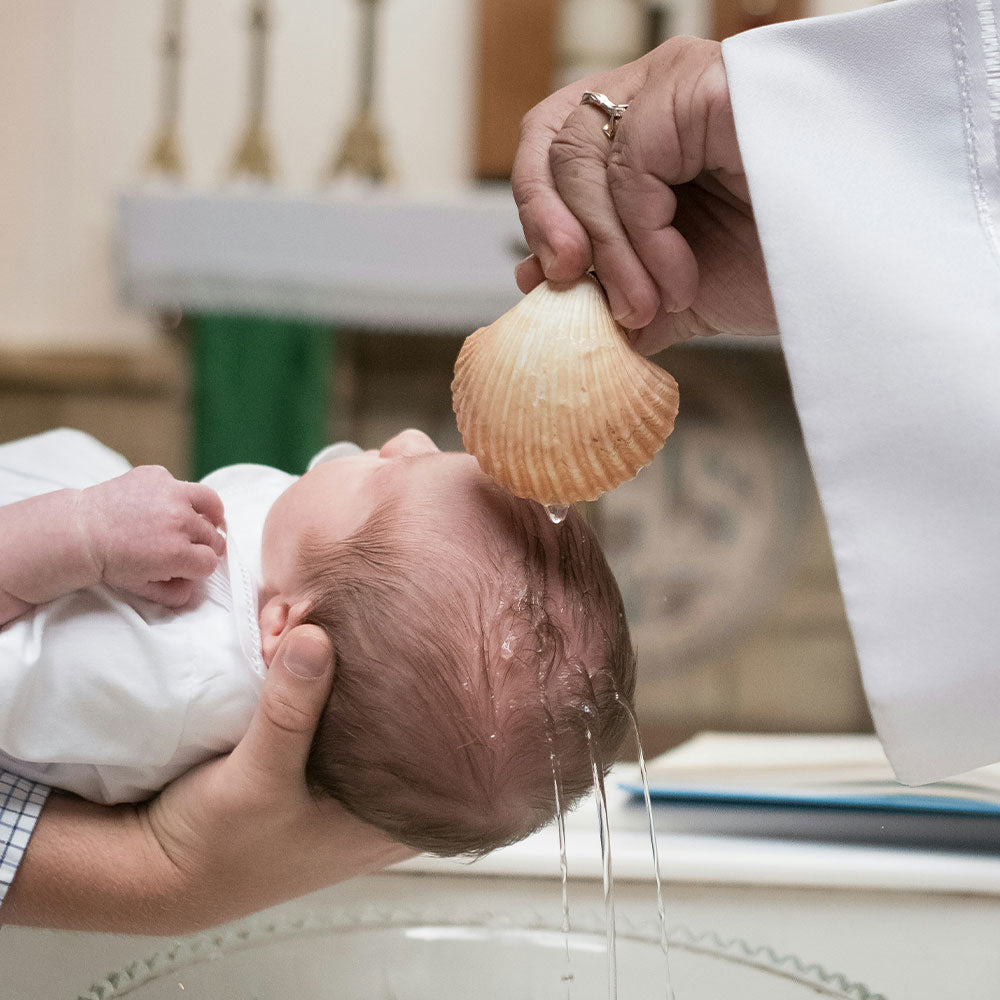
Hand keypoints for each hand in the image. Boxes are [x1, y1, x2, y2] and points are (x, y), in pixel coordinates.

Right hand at [4, 625, 412, 932]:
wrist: (160, 868)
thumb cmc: (220, 845)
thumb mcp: (258, 779)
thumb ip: (291, 712)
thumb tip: (316, 636)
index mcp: (394, 818)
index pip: (445, 746)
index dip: (435, 691)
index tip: (420, 638)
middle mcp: (382, 798)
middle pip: (406, 714)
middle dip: (383, 663)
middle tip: (364, 617)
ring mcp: (349, 778)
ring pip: (366, 704)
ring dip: (343, 663)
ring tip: (324, 620)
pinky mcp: (315, 758)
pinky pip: (330, 704)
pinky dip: (315, 674)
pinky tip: (301, 638)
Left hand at [77, 465, 225, 607]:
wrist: (81, 531)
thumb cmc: (110, 561)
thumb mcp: (143, 588)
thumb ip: (176, 593)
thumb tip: (195, 587)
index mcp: (177, 553)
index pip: (211, 562)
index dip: (201, 567)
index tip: (192, 565)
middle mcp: (179, 521)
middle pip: (213, 536)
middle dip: (204, 545)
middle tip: (192, 547)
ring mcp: (170, 494)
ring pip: (211, 503)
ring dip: (209, 515)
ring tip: (204, 519)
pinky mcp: (159, 475)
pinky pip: (182, 486)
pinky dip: (178, 496)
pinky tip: (164, 505)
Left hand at [512, 36, 776, 352]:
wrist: (853, 278)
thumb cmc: (775, 270)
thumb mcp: (673, 290)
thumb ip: (610, 290)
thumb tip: (538, 292)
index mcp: (641, 132)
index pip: (552, 144)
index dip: (536, 211)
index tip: (547, 282)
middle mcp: (656, 93)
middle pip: (555, 139)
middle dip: (555, 228)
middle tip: (581, 292)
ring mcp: (681, 82)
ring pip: (586, 154)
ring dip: (610, 252)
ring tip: (652, 305)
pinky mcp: (707, 86)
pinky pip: (632, 163)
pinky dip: (643, 238)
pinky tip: (680, 280)